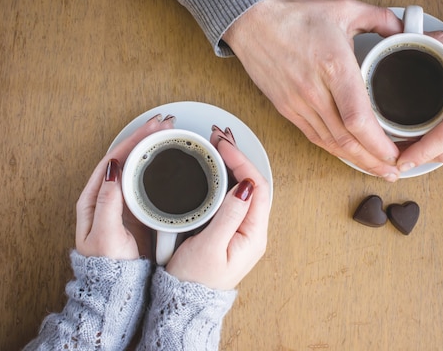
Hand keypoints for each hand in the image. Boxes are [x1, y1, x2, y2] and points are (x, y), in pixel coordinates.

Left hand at [75, 114, 174, 258]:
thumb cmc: (108, 266)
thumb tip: (112, 170)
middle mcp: (107, 197)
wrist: (118, 289)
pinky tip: (169, 162)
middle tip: (164, 125)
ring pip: (138, 168)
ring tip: (168, 135)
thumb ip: (108, 202)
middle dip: (144, 138)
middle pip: (126, 159)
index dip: (132, 141)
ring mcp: (124, 203)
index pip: (114, 160)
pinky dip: (158, 168)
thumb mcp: (106, 234)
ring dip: (152, 150)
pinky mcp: (138, 212)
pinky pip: (148, 183)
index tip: (150, 129)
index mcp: (93, 199)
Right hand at [165, 127, 270, 289]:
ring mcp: (242, 230)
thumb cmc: (195, 281)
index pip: (257, 188)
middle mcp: (252, 231)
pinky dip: (225, 179)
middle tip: (219, 140)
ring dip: (232, 166)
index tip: (224, 147)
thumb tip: (246, 185)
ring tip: (216, 148)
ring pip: (244, 188)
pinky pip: (233, 197)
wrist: (185, 302)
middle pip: (253, 184)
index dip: (242, 162)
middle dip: (238, 158)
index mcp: (253, 235)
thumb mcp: (211, 246)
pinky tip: (214, 169)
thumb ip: (229, 215)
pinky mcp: (229, 229)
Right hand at [223, 0, 403, 179]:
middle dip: (373, 161)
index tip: (395, 153)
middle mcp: (314, 91)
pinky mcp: (287, 109)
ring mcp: (298, 103)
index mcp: (334, 66)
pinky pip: (314, 137)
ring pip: (330, 143)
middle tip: (394, 171)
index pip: (358, 119)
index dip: (378, 144)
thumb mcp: (344, 7)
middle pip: (346, 140)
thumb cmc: (294, 16)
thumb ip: (381, 18)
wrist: (251, 21)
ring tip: (378, 168)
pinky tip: (349, 155)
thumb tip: (405, 28)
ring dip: (355, 160)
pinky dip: (334, 150)